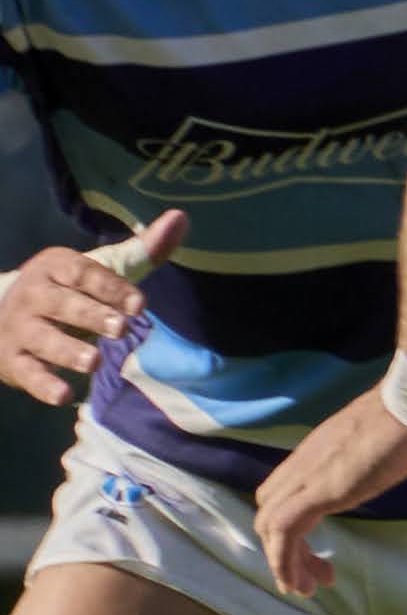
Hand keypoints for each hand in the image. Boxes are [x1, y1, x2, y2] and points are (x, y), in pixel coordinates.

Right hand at [0, 210, 182, 407]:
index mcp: (55, 266)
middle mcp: (32, 295)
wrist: (2, 314)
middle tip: (120, 328)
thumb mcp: (100, 268)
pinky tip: (64, 396)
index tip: (140, 304)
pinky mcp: (12, 360)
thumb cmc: (68, 289)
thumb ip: (142, 250)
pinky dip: (43, 385)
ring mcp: (19, 329)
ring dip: (67, 351)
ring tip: (93, 362)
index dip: (111, 287)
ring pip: (42, 339)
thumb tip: (181, 218)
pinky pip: (27, 374)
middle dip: (90, 316)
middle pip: (61, 305)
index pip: (82, 273)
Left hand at [256, 393, 406, 597]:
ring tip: (307, 588)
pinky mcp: (319, 491)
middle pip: (268, 515)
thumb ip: (365, 458)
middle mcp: (301, 466)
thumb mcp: (379, 442)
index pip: (280, 496)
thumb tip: (378, 465)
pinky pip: (284, 531)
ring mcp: (307, 477)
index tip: (319, 551)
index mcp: (314, 455)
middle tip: (316, 576)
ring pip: (269, 527)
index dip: (289, 530)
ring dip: (284, 564)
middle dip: (284, 552)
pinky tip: (302, 582)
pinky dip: (285, 562)